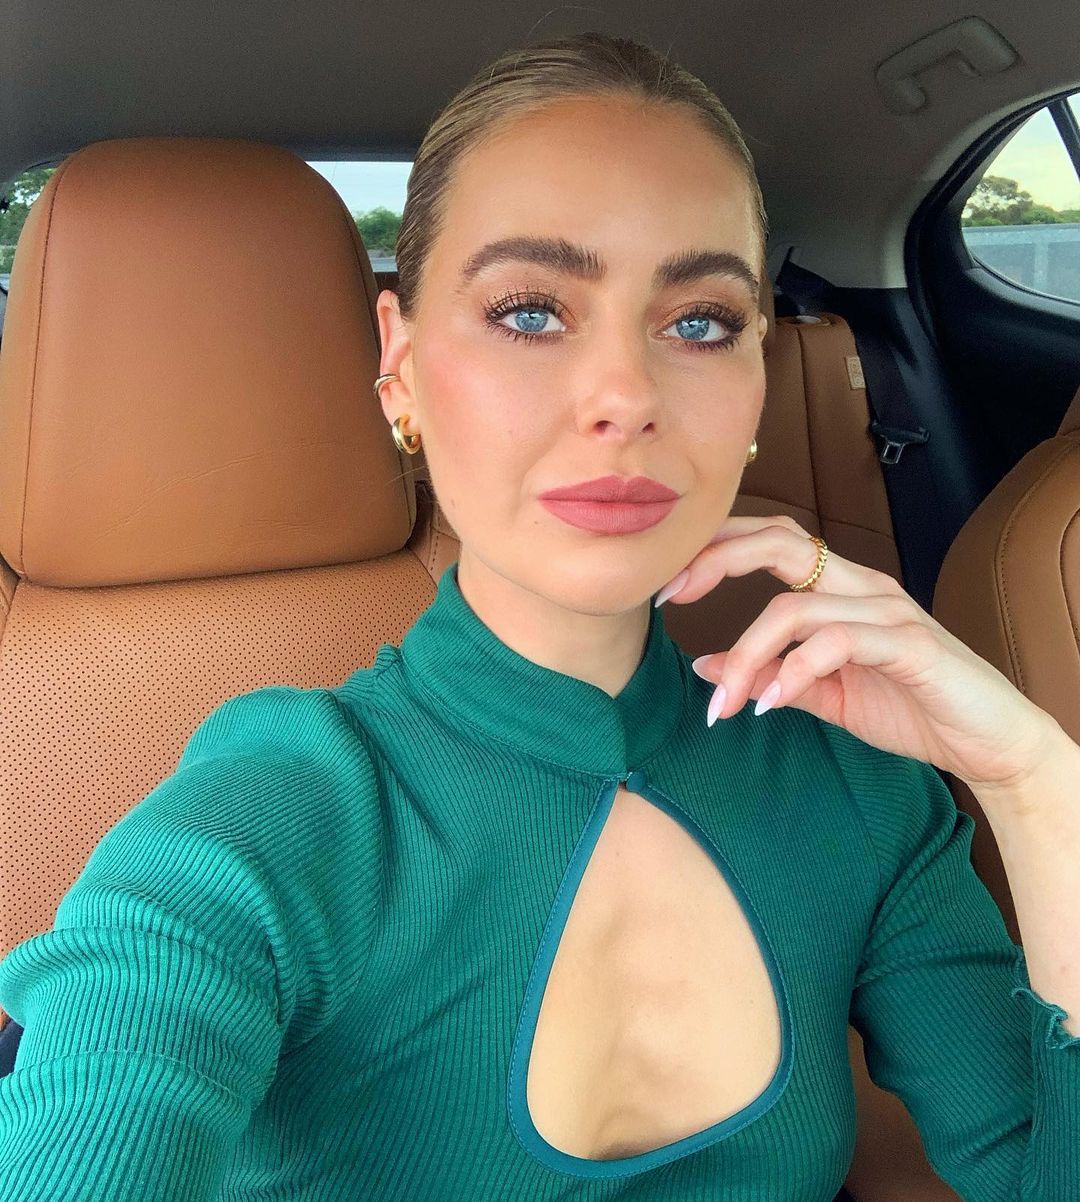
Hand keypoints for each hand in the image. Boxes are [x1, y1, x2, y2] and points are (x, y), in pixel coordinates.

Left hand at [656, 514, 1064, 792]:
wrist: (988, 741)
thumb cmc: (909, 708)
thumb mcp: (824, 693)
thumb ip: (770, 674)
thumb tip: (704, 665)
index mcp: (839, 587)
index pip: (769, 540)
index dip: (713, 550)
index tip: (665, 590)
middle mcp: (861, 584)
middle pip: (779, 541)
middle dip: (714, 562)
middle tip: (670, 601)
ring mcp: (887, 611)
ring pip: (795, 607)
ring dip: (747, 656)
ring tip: (727, 704)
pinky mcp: (910, 645)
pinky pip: (836, 642)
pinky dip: (794, 671)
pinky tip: (771, 704)